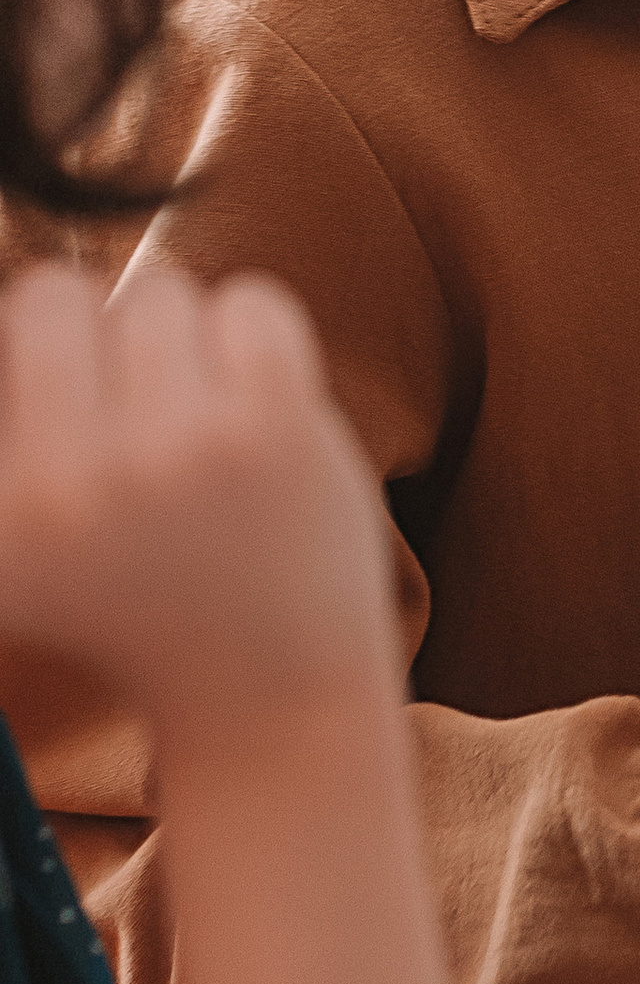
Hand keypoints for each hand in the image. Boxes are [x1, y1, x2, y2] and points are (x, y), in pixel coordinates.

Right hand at [0, 262, 396, 734]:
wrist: (268, 690)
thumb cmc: (143, 596)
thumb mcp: (28, 541)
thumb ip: (19, 438)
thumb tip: (37, 300)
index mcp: (1, 509)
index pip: (17, 316)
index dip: (54, 341)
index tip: (95, 404)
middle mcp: (64, 482)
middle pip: (68, 294)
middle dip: (107, 335)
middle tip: (146, 407)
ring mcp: (170, 452)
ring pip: (163, 293)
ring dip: (189, 344)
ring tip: (203, 425)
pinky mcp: (268, 431)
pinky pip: (252, 302)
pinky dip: (260, 340)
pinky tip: (259, 412)